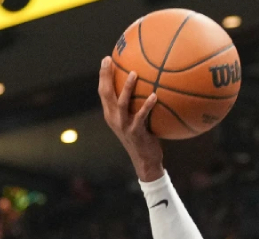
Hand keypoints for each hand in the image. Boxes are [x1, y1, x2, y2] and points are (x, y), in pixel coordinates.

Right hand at [98, 57, 162, 181]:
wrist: (145, 160)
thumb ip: (136, 105)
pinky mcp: (135, 132)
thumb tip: (149, 86)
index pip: (103, 92)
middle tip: (109, 59)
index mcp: (111, 114)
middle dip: (106, 75)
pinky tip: (155, 96)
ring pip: (121, 103)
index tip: (106, 59)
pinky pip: (141, 116)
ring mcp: (123, 126)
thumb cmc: (144, 138)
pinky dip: (147, 106)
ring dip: (127, 88)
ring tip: (134, 73)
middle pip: (106, 93)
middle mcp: (114, 118)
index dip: (103, 76)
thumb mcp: (136, 121)